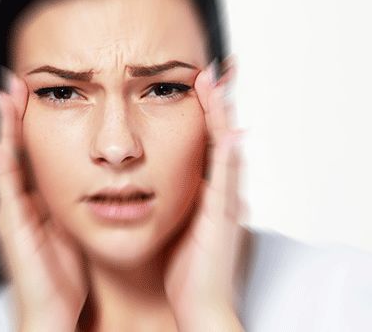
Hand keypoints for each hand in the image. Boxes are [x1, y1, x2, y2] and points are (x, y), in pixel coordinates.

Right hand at [0, 69, 87, 331]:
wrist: (52, 314)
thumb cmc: (61, 277)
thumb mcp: (68, 229)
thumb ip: (67, 204)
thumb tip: (84, 177)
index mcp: (32, 202)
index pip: (28, 152)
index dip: (27, 122)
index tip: (31, 91)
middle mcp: (15, 204)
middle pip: (10, 150)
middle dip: (10, 116)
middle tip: (11, 82)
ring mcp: (9, 215)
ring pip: (3, 163)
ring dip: (2, 130)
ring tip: (3, 98)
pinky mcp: (11, 230)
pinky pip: (5, 193)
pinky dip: (1, 168)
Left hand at [163, 56, 246, 331]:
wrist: (200, 305)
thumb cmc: (185, 269)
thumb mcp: (174, 222)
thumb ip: (169, 196)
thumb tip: (146, 176)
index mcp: (206, 191)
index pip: (204, 140)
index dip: (203, 110)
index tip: (194, 81)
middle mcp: (220, 190)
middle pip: (219, 135)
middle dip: (216, 101)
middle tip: (211, 67)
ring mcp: (225, 200)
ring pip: (224, 146)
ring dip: (220, 113)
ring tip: (212, 80)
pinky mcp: (223, 216)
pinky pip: (225, 175)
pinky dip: (225, 148)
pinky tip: (224, 125)